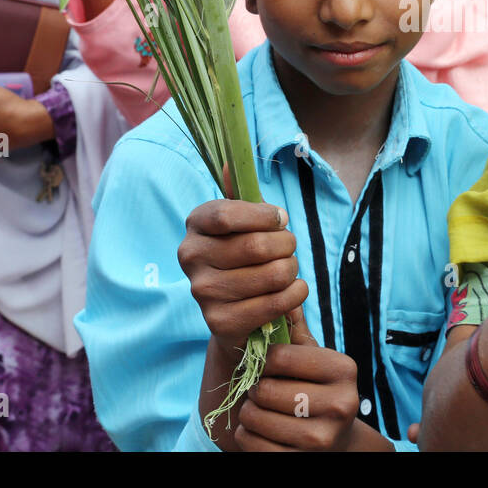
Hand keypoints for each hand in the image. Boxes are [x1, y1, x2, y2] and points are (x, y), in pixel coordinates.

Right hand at [178, 197, 305, 351]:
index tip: (281, 219)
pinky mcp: (221, 322)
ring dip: (292, 269)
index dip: (263, 216)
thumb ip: (242, 195)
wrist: (234, 312)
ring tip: (288, 269)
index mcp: (195, 225)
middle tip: (289, 247)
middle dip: (286, 244)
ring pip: (271, 274)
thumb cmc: (243, 257)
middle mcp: (191, 258)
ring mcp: (203, 292)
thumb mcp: (243, 222)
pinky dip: (296, 294)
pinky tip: (294, 290)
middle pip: (256, 245)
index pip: (227, 214)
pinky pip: (275, 303)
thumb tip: (231, 164)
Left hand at [234, 306, 390, 450]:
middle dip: (256, 389)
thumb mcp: (313, 359)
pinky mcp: (302, 461)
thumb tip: (284, 289)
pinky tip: (261, 431)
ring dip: (248, 413)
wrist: (335, 442)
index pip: (280, 356)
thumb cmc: (316, 391)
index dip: (264, 360)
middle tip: (264, 392)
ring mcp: (323, 438)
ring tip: (262, 410)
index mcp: (344, 370)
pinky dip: (246, 436)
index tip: (268, 366)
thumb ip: (296, 329)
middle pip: (266, 389)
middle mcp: (341, 405)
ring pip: (254, 417)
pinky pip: (250, 443)